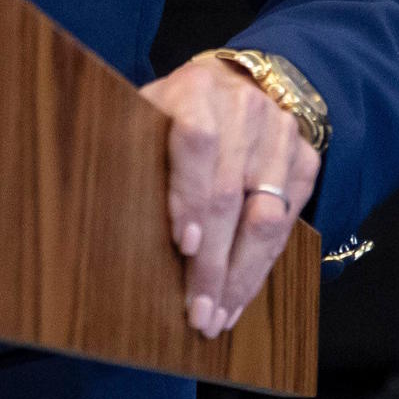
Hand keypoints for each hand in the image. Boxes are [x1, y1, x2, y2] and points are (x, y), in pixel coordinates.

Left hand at [138, 54, 322, 339]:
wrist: (238, 83)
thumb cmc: (173, 109)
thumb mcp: (144, 111)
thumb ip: (127, 144)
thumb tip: (93, 202)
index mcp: (196, 91)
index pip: (197, 143)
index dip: (190, 196)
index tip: (182, 243)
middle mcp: (246, 110)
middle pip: (232, 194)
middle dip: (213, 260)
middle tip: (197, 309)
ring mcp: (282, 136)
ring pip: (267, 218)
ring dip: (241, 276)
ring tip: (218, 316)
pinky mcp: (306, 162)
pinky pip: (289, 225)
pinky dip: (263, 267)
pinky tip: (240, 296)